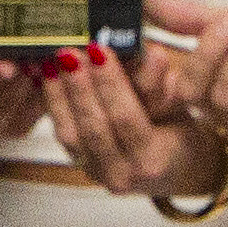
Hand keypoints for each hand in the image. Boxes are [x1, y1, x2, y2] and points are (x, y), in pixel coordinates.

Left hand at [44, 44, 220, 197]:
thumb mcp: (178, 107)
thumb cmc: (177, 132)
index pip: (126, 119)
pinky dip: (54, 102)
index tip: (100, 51)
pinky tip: (49, 75)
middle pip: (95, 127)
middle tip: (70, 52)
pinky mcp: (80, 165)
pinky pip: (63, 134)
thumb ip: (161, 84)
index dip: (111, 84)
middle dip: (80, 86)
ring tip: (55, 60)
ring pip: (72, 133)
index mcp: (153, 161)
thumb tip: (152, 53)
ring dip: (61, 93)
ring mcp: (97, 173)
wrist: (169, 168)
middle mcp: (122, 175)